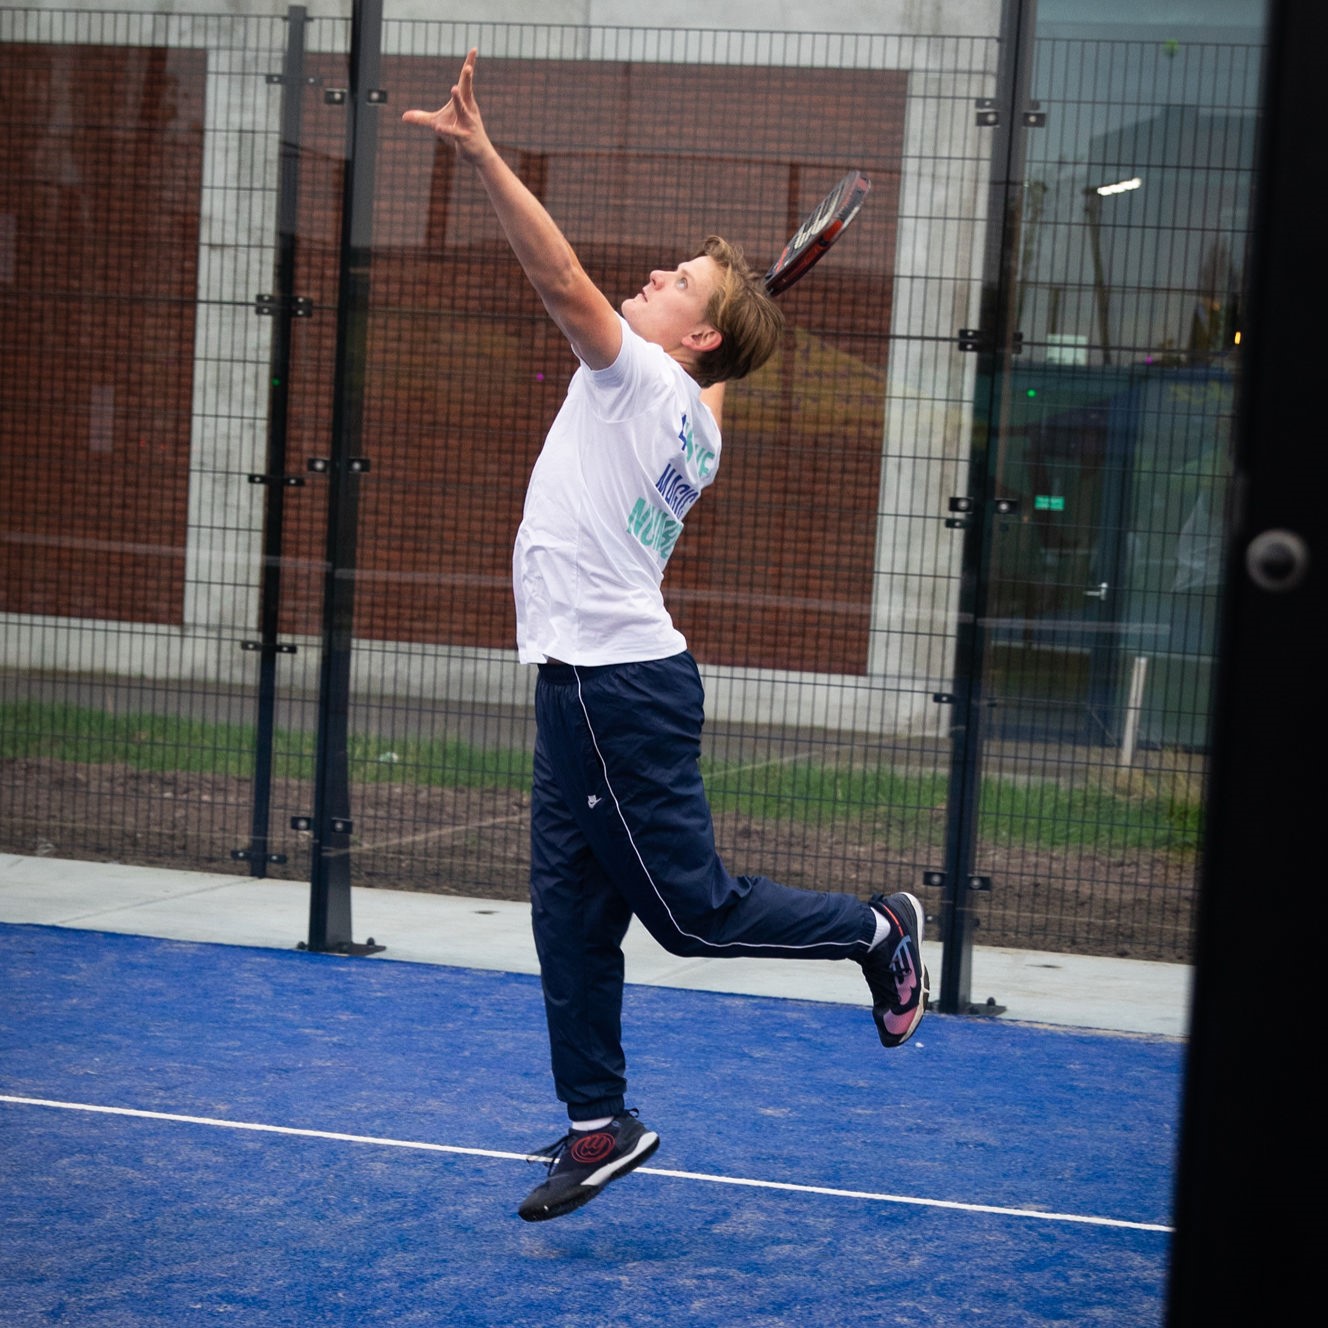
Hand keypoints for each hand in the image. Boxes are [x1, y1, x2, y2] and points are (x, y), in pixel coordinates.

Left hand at [401, 48, 491, 163]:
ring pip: (462, 109)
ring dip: (458, 100)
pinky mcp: (464, 137)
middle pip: (467, 91)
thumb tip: (403, 117)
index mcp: (465, 101)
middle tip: (468, 67)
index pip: (466, 80)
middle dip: (467, 79)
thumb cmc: (461, 134)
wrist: (478, 154)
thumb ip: (421, 118)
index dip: (470, 64)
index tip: (474, 49)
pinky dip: (446, 130)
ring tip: (453, 89)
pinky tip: (438, 128)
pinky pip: (454, 133)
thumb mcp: (438, 124)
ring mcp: (468, 123)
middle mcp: (469, 109)